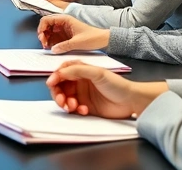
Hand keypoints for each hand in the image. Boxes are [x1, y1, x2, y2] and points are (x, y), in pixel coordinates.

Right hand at [38, 15, 110, 52]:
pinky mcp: (65, 37)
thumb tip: (53, 49)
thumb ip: (64, 46)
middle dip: (43, 35)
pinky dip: (51, 43)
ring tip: (47, 47)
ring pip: (49, 33)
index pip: (47, 20)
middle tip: (44, 44)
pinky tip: (52, 48)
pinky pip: (54, 39)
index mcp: (65, 20)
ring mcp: (63, 30)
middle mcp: (63, 24)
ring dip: (46, 40)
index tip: (41, 36)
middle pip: (46, 26)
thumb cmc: (93, 37)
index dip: (42, 27)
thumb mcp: (78, 42)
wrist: (103, 40)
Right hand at [46, 62, 167, 117]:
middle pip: (60, 87)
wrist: (130, 101)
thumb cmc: (116, 84)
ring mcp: (82, 95)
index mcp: (81, 71)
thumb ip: (77, 70)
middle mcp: (79, 82)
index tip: (51, 83)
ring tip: (73, 107)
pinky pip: (73, 109)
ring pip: (65, 99)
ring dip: (65, 103)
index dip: (55, 77)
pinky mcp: (85, 107)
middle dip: (58, 94)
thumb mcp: (96, 73)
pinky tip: (83, 110)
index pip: (62, 72)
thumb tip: (59, 73)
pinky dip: (75, 110)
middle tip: (62, 101)